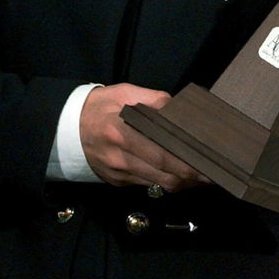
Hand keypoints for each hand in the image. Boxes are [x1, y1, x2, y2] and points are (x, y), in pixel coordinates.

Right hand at [79, 84, 208, 190]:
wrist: (65, 126)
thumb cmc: (98, 106)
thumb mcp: (124, 92)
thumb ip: (153, 99)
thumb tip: (178, 109)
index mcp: (121, 133)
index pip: (160, 155)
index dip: (186, 164)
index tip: (206, 164)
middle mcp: (120, 158)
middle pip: (163, 176)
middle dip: (191, 178)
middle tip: (212, 174)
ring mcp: (118, 173)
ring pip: (157, 185)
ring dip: (181, 182)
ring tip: (200, 175)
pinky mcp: (117, 181)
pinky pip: (146, 184)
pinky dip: (165, 181)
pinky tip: (177, 174)